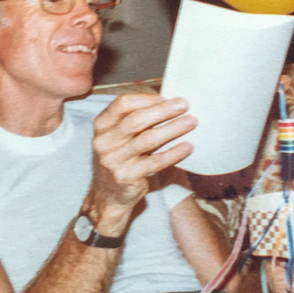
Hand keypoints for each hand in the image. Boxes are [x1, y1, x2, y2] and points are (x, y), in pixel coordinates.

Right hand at [85, 94, 196, 232]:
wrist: (109, 195)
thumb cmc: (121, 159)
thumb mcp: (119, 136)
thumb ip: (135, 120)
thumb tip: (169, 102)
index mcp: (102, 125)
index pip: (123, 103)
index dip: (147, 99)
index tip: (168, 97)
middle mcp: (104, 142)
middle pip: (136, 120)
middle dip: (163, 111)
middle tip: (184, 105)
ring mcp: (114, 160)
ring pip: (147, 140)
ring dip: (173, 129)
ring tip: (191, 122)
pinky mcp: (127, 177)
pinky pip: (155, 162)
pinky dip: (174, 153)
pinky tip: (187, 147)